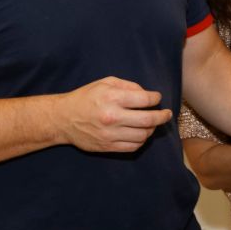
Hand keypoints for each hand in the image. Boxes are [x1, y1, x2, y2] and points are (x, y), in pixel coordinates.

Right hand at [57, 76, 172, 151]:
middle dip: (163, 116)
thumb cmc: (86, 97)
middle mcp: (112, 117)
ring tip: (151, 124)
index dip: (156, 99)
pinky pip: (133, 147)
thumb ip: (128, 85)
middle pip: (148, 120)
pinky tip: (141, 133)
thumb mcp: (105, 82)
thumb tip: (147, 94)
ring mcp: (110, 134)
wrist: (63, 118)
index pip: (145, 100)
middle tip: (167, 114)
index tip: (157, 99)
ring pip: (143, 135)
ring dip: (151, 129)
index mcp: (112, 98)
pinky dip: (141, 140)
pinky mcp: (107, 147)